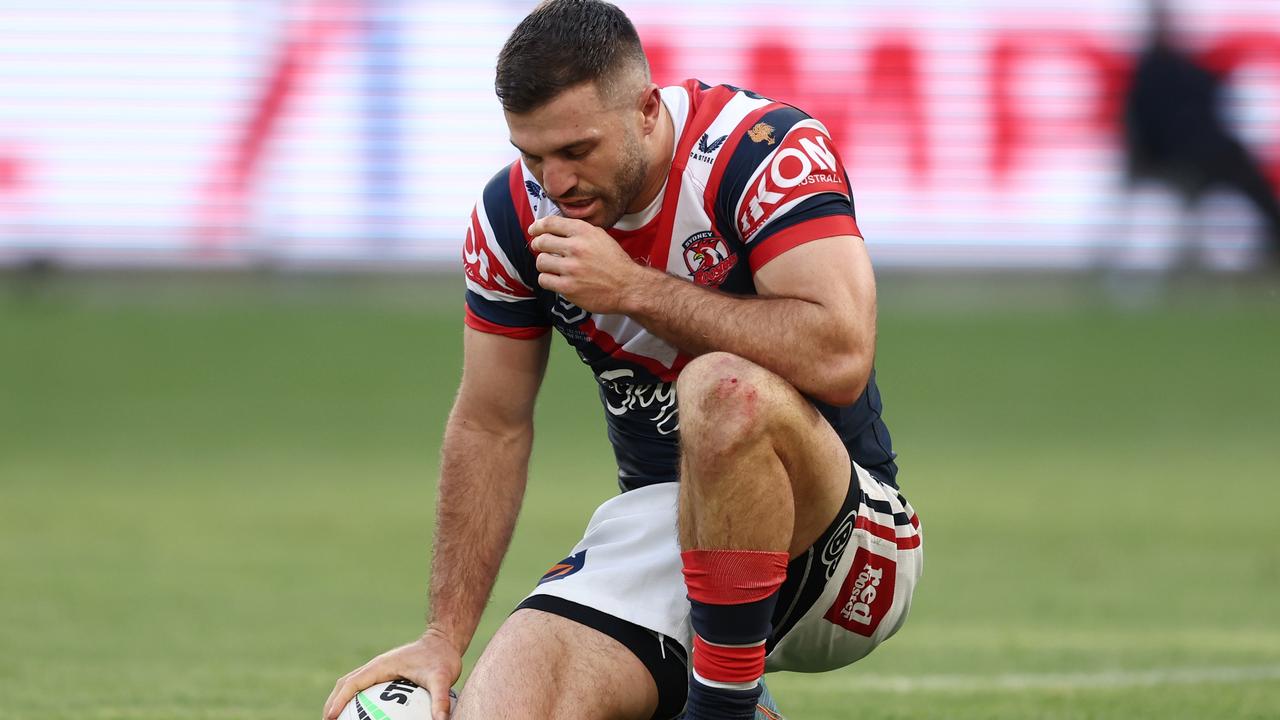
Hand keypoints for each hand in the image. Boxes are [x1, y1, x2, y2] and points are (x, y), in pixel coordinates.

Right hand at [322, 628, 462, 719]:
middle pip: (345, 684)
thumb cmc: (442, 657)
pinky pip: (364, 687)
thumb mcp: (443, 678)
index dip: (339, 701)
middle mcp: (376, 666)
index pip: (352, 683)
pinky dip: (356, 699)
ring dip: (341, 700)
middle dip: (332, 703)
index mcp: (381, 665)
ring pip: (351, 684)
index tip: (330, 717)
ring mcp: (379, 669)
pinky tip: (364, 715)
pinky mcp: (385, 673)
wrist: (444, 641)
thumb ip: (441, 699)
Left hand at [529, 216, 649, 314]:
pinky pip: (544, 280)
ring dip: (544, 264)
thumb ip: (579, 231)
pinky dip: (547, 279)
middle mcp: (576, 248)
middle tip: (542, 250)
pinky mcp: (568, 287)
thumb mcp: (600, 237)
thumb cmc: (615, 263)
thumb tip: (554, 230)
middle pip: (541, 241)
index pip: (551, 223)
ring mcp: (571, 268)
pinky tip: (556, 279)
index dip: (537, 226)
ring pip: (541, 261)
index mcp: (584, 232)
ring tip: (553, 267)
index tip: (534, 230)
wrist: (628, 286)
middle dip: (538, 245)